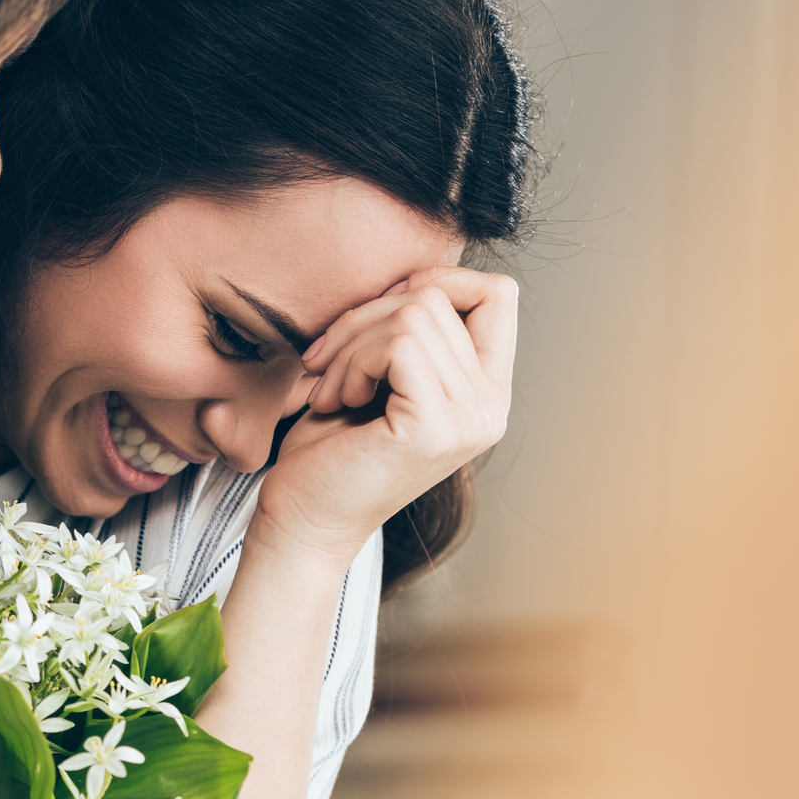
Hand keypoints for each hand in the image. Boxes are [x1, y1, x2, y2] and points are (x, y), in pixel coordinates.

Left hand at [266, 266, 515, 564]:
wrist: (301, 521)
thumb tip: (413, 277)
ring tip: (330, 390)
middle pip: (440, 296)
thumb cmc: (328, 451)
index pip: (498, 293)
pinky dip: (353, 361)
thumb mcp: (376, 375)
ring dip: (351, 343)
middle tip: (325, 364)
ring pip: (414, 315)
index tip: (374, 317)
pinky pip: (400, 345)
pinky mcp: (435, 428)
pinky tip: (336, 401)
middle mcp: (490, 407)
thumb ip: (407, 331)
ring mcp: (469, 419)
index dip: (434, 282)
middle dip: (366, 316)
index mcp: (485, 391)